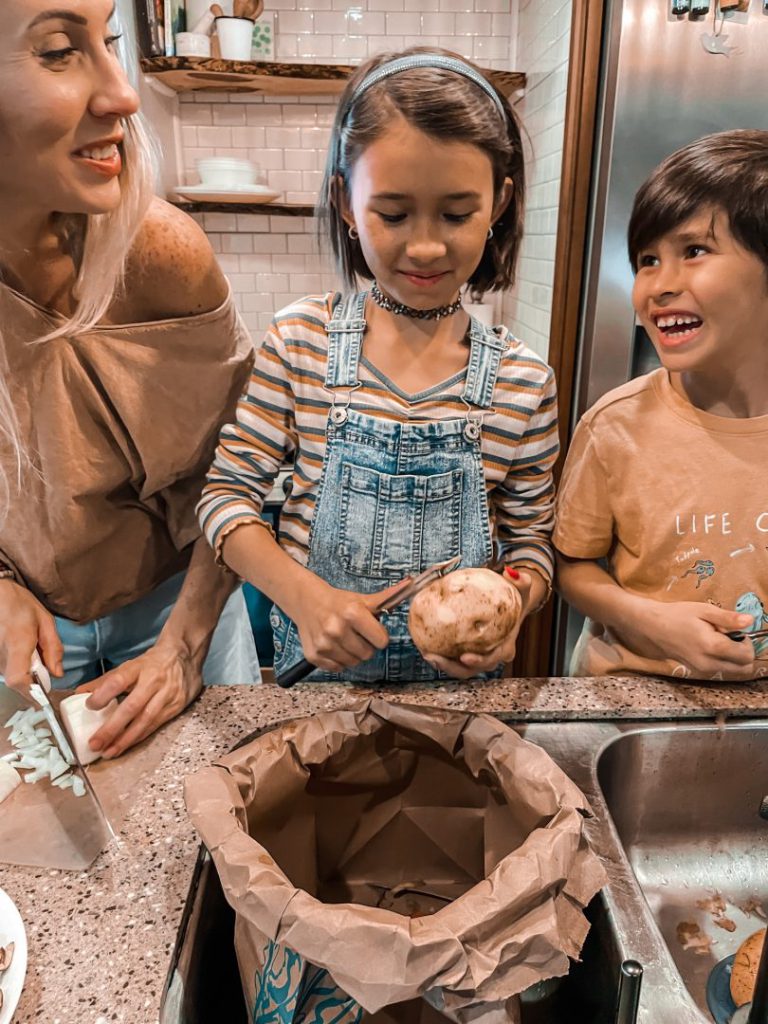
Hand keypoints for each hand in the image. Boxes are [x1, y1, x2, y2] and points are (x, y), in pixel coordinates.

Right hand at [0, 581, 62, 690]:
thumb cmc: (19, 603)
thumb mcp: (45, 621)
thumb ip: (53, 649)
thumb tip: (58, 673)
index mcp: (17, 644)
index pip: (18, 679)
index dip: (31, 691)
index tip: (44, 693)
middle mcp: (0, 655)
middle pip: (16, 681)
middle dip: (33, 679)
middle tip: (41, 662)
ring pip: (10, 677)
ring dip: (24, 671)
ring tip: (29, 649)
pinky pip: (5, 669)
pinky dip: (15, 665)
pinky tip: (19, 649)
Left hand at [76, 639, 203, 758]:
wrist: (185, 657)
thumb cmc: (151, 664)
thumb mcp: (129, 666)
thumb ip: (105, 680)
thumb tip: (79, 693)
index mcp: (139, 667)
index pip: (119, 680)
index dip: (103, 694)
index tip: (89, 706)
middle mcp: (154, 681)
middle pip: (132, 707)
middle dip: (112, 728)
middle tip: (95, 743)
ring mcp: (167, 695)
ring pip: (145, 721)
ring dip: (125, 739)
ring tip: (108, 752)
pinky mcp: (176, 706)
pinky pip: (155, 726)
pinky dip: (138, 737)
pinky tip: (125, 746)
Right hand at [291, 577, 410, 671]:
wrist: (307, 601)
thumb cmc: (339, 602)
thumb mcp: (363, 599)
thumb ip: (388, 597)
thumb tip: (410, 583)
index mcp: (352, 613)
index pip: (381, 641)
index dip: (379, 636)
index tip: (372, 630)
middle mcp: (337, 628)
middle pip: (368, 654)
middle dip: (366, 646)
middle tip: (356, 634)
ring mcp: (324, 643)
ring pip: (353, 663)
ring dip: (353, 654)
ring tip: (345, 639)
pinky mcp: (314, 655)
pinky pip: (338, 668)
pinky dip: (339, 660)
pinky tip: (334, 645)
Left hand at [424, 571, 533, 679]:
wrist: (514, 608)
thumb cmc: (517, 601)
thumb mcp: (522, 589)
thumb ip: (521, 581)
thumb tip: (510, 573)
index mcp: (504, 647)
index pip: (492, 659)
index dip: (479, 662)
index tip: (464, 658)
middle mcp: (490, 656)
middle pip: (470, 670)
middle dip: (452, 668)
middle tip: (434, 658)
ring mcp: (478, 657)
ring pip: (459, 668)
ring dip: (442, 665)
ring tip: (426, 653)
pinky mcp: (466, 652)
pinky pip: (452, 656)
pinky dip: (440, 654)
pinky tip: (425, 645)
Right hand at [620, 600, 756, 678]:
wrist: (652, 627)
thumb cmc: (677, 615)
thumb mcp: (704, 610)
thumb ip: (728, 618)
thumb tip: (750, 621)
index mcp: (713, 647)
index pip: (747, 655)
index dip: (747, 641)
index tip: (735, 630)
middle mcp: (709, 663)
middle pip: (744, 668)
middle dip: (743, 651)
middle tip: (729, 636)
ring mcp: (702, 670)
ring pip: (734, 671)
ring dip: (733, 656)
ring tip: (717, 639)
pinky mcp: (697, 671)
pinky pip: (720, 670)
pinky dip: (722, 660)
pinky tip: (708, 645)